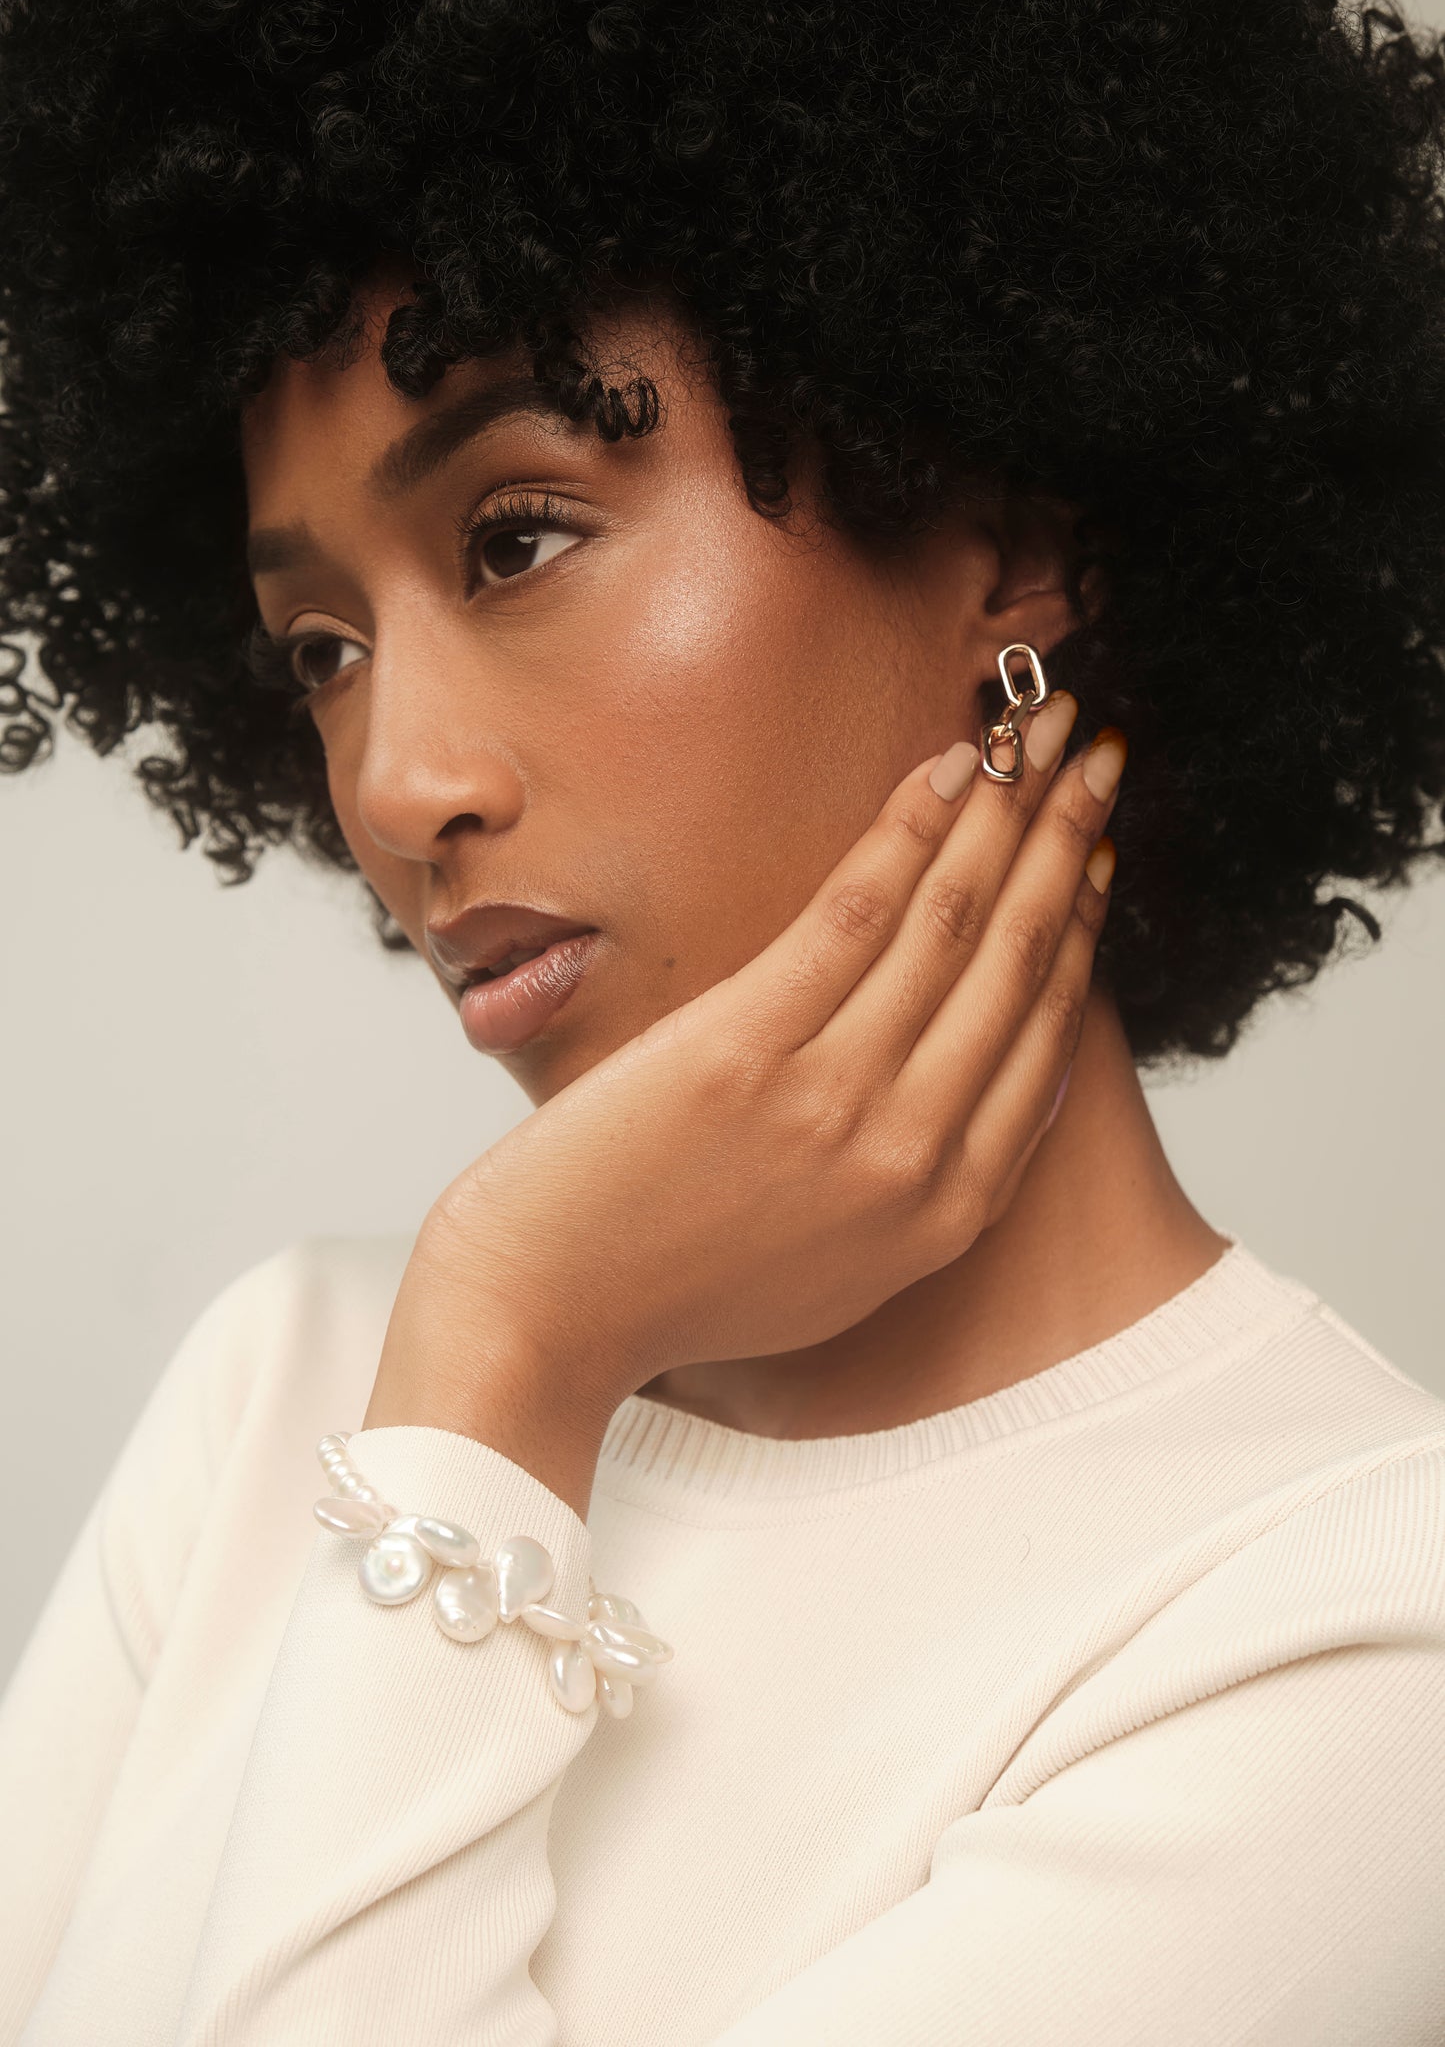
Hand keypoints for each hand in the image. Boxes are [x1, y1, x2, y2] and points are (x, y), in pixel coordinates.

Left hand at [367, 695, 1123, 1509]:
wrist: (546, 1314)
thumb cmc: (675, 1285)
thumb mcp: (832, 1267)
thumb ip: (912, 1184)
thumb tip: (959, 1082)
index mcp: (946, 1212)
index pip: (1047, 1038)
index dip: (1082, 928)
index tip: (1098, 853)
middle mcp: (913, 1155)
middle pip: (1020, 965)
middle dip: (1070, 842)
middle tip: (1101, 752)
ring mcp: (835, 1101)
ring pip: (954, 925)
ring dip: (1012, 811)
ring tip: (1044, 733)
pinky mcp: (749, 1049)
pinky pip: (858, 914)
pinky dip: (913, 830)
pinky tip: (949, 768)